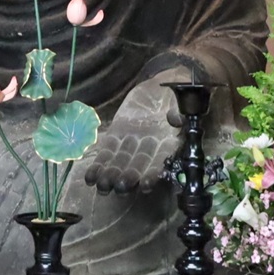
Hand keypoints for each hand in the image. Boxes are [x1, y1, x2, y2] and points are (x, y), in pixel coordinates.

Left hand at [81, 74, 186, 196]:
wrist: (159, 87)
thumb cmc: (176, 96)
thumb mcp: (182, 102)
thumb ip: (180, 113)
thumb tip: (175, 119)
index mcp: (168, 143)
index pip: (160, 162)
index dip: (153, 174)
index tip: (146, 184)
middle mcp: (150, 148)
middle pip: (137, 167)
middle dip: (128, 178)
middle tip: (120, 187)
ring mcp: (131, 143)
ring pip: (120, 163)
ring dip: (111, 176)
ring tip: (102, 187)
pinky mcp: (116, 135)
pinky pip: (107, 152)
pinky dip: (99, 165)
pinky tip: (91, 178)